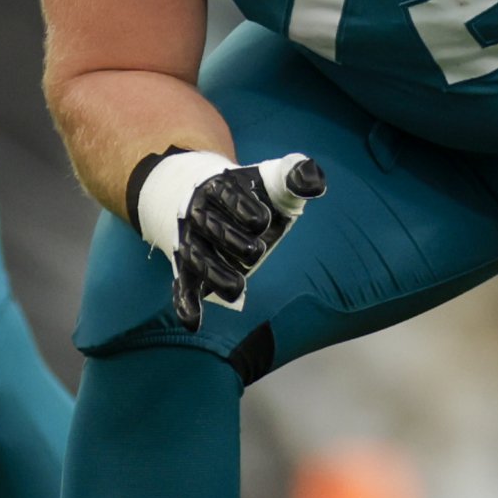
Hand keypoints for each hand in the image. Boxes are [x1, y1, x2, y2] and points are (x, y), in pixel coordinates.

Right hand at [134, 150, 324, 328]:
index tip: (263, 221)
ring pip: (197, 258)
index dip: (244, 208)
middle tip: (256, 252)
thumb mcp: (271, 180)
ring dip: (214, 274)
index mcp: (219, 187)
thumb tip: (314, 183)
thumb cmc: (250, 195)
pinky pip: (182, 286)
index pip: (227, 194)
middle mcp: (199, 213)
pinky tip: (193, 322)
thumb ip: (296, 176)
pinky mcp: (187, 268)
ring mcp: (191, 241)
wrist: (207, 199)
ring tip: (236, 289)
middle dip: (232, 241)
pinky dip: (185, 303)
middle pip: (211, 227)